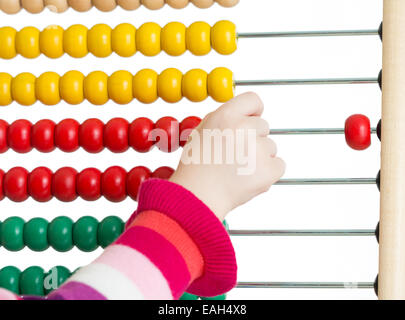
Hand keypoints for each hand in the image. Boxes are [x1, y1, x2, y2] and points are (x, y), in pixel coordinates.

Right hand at [170, 92, 284, 220]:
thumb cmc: (196, 167)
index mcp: (225, 116)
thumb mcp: (202, 131)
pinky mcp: (270, 170)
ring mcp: (258, 149)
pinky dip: (269, 172)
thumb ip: (225, 118)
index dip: (253, 111)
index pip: (253, 100)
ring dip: (260, 157)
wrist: (197, 196)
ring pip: (270, 147)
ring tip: (238, 170)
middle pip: (263, 126)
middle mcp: (243, 128)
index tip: (251, 120)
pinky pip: (279, 165)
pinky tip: (249, 178)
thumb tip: (246, 114)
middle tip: (235, 155)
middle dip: (254, 139)